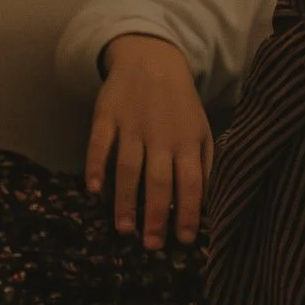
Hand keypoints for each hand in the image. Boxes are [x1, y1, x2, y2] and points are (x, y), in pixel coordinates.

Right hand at [86, 36, 213, 250]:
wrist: (151, 58)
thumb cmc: (180, 105)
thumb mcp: (201, 131)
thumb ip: (206, 166)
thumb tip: (210, 205)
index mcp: (187, 142)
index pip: (191, 182)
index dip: (187, 211)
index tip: (183, 239)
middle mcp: (160, 136)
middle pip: (159, 180)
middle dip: (156, 215)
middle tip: (152, 245)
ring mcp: (132, 125)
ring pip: (128, 167)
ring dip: (125, 200)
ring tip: (125, 229)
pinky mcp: (106, 115)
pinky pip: (99, 143)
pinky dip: (95, 166)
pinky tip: (94, 191)